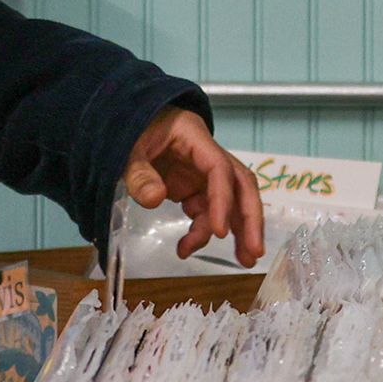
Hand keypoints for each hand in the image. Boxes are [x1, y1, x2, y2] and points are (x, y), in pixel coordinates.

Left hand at [123, 107, 262, 265]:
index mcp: (195, 138)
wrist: (129, 120)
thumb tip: (154, 200)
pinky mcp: (193, 187)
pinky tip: (186, 249)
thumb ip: (138, 173)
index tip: (220, 231)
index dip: (223, 200)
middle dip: (250, 219)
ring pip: (230, 201)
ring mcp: (202, 173)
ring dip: (237, 231)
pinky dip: (201, 232)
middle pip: (240, 185)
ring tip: (244, 261)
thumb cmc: (133, 128)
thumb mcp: (128, 148)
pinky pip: (206, 211)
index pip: (219, 169)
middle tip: (254, 251)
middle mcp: (208, 156)